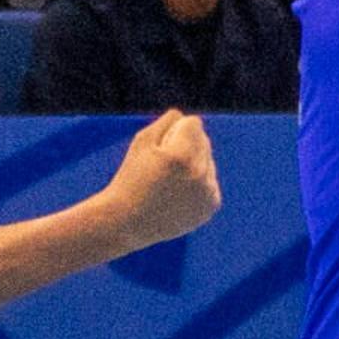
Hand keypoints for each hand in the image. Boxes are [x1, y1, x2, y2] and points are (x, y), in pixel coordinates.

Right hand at [101, 109, 220, 247]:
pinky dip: (197, 185)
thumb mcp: (141, 141)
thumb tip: (186, 117)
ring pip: (208, 163)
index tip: (160, 146)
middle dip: (186, 146)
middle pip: (204, 142)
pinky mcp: (209, 207)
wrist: (127, 222)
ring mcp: (206, 193)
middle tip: (162, 166)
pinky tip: (177, 194)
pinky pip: (210, 183)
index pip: (194, 123)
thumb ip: (167, 121)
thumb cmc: (131, 178)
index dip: (175, 130)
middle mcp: (199, 175)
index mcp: (181, 156)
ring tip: (169, 182)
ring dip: (193, 166)